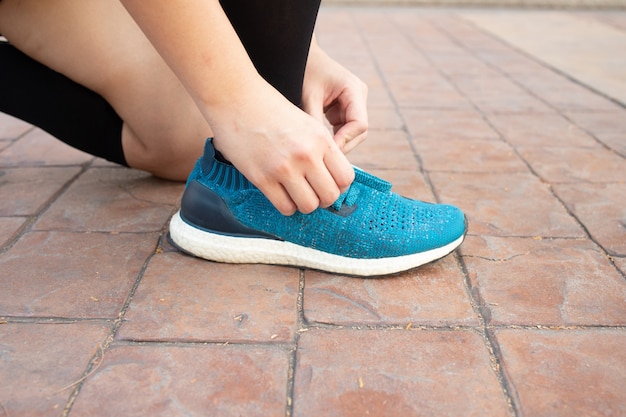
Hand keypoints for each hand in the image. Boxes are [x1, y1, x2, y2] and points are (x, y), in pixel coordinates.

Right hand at [211, 81, 354, 215]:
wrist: (235, 97)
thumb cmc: (269, 109)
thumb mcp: (305, 122)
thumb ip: (320, 147)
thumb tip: (330, 177)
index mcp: (320, 139)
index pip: (346, 177)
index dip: (339, 186)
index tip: (328, 183)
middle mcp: (306, 155)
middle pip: (330, 196)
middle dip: (323, 199)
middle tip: (313, 192)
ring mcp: (284, 168)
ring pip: (309, 206)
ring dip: (304, 205)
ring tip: (296, 194)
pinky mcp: (262, 178)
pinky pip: (285, 207)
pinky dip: (286, 206)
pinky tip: (281, 195)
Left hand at [302, 37, 367, 152]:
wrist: (302, 55)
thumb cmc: (304, 70)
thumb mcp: (309, 97)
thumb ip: (315, 122)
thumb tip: (317, 150)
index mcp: (354, 89)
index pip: (359, 124)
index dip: (346, 140)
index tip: (328, 152)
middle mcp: (358, 97)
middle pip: (359, 131)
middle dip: (343, 145)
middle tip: (323, 159)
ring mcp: (354, 103)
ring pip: (353, 133)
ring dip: (338, 143)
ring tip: (320, 153)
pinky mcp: (345, 109)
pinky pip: (344, 129)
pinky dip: (333, 138)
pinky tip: (319, 145)